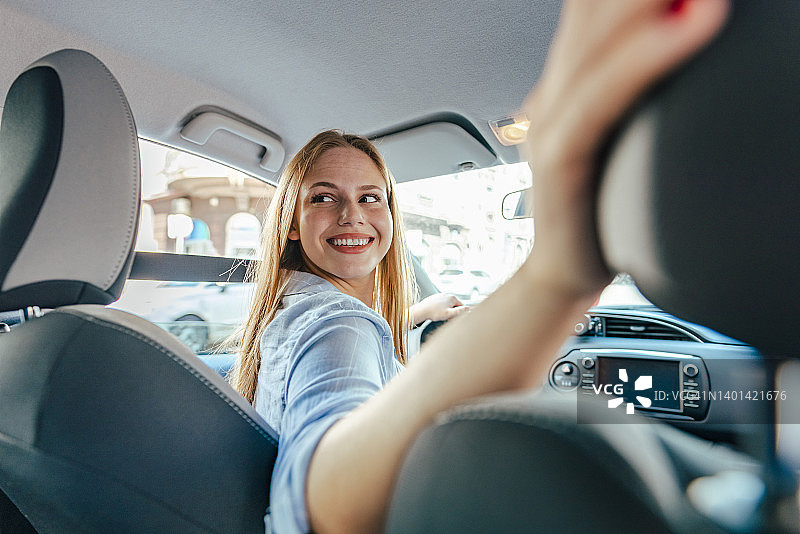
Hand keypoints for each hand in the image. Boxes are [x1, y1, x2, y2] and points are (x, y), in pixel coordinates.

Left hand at [411, 293, 467, 324]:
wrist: (421, 310)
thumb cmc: (434, 312)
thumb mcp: (449, 314)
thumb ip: (460, 311)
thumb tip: (467, 308)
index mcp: (452, 297)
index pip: (461, 306)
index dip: (458, 313)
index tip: (453, 317)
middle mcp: (447, 294)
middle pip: (454, 305)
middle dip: (452, 311)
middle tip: (445, 316)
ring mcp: (440, 295)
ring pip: (447, 305)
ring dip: (445, 310)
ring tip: (439, 314)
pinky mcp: (435, 297)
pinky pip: (441, 304)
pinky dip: (440, 308)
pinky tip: (436, 312)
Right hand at [521, 0, 729, 297]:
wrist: (562, 270)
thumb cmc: (600, 207)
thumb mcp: (621, 134)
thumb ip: (635, 89)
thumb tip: (687, 43)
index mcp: (571, 81)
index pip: (592, 9)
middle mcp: (556, 91)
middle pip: (590, 14)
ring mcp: (551, 122)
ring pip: (594, 47)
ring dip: (646, 2)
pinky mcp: (560, 159)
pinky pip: (597, 102)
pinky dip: (642, 60)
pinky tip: (688, 27)